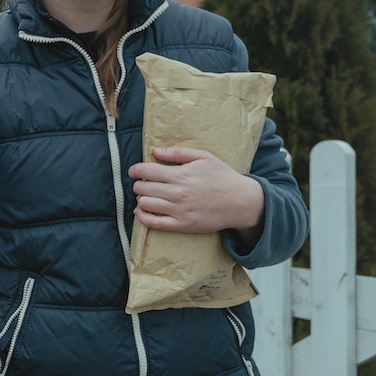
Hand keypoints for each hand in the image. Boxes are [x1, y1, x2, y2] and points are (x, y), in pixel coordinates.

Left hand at [129, 146, 263, 243]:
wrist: (240, 202)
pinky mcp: (181, 225)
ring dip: (141, 199)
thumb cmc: (222, 177)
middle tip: (144, 184)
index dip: (135, 170)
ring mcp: (178, 210)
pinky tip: (142, 211)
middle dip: (139, 184)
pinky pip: (152, 223)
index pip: (145, 171)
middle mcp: (177, 193)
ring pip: (144, 204)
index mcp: (180, 174)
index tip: (134, 171)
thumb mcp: (204, 157)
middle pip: (141, 188)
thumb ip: (178, 153)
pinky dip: (142, 217)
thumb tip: (155, 151)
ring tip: (147, 196)